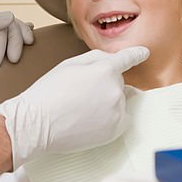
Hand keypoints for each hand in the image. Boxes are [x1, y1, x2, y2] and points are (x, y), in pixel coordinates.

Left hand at [0, 7, 33, 99]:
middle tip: (14, 60)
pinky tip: (26, 42)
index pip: (1, 22)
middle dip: (14, 41)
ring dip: (16, 43)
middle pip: (7, 26)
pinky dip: (14, 41)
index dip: (6, 40)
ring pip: (8, 33)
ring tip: (18, 56)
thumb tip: (11, 17)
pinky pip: (2, 42)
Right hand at [0, 46, 149, 167]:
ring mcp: (116, 111)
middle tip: (80, 95)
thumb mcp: (69, 64)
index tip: (144, 52)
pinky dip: (110, 120)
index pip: (128, 58)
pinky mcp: (115, 129)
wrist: (37, 123)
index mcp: (105, 69)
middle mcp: (115, 89)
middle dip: (105, 85)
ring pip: (118, 102)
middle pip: (118, 83)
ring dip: (106, 103)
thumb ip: (95, 58)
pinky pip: (120, 120)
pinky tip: (89, 120)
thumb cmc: (49, 92)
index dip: (136, 54)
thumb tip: (111, 60)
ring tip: (81, 110)